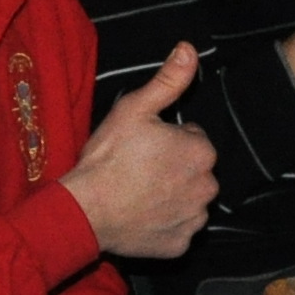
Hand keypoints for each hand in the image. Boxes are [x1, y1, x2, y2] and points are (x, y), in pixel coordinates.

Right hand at [63, 44, 218, 258]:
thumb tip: (189, 49)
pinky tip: (140, 215)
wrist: (87, 209)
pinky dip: (163, 223)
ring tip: (138, 191)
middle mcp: (207, 188)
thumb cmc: (110, 157)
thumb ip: (169, 80)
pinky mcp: (179, 244)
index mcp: (201, 152)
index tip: (144, 145)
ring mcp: (194, 219)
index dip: (168, 139)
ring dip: (171, 195)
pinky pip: (177, 230)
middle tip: (139, 168)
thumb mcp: (136, 108)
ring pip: (188, 200)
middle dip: (173, 168)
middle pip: (193, 171)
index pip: (193, 140)